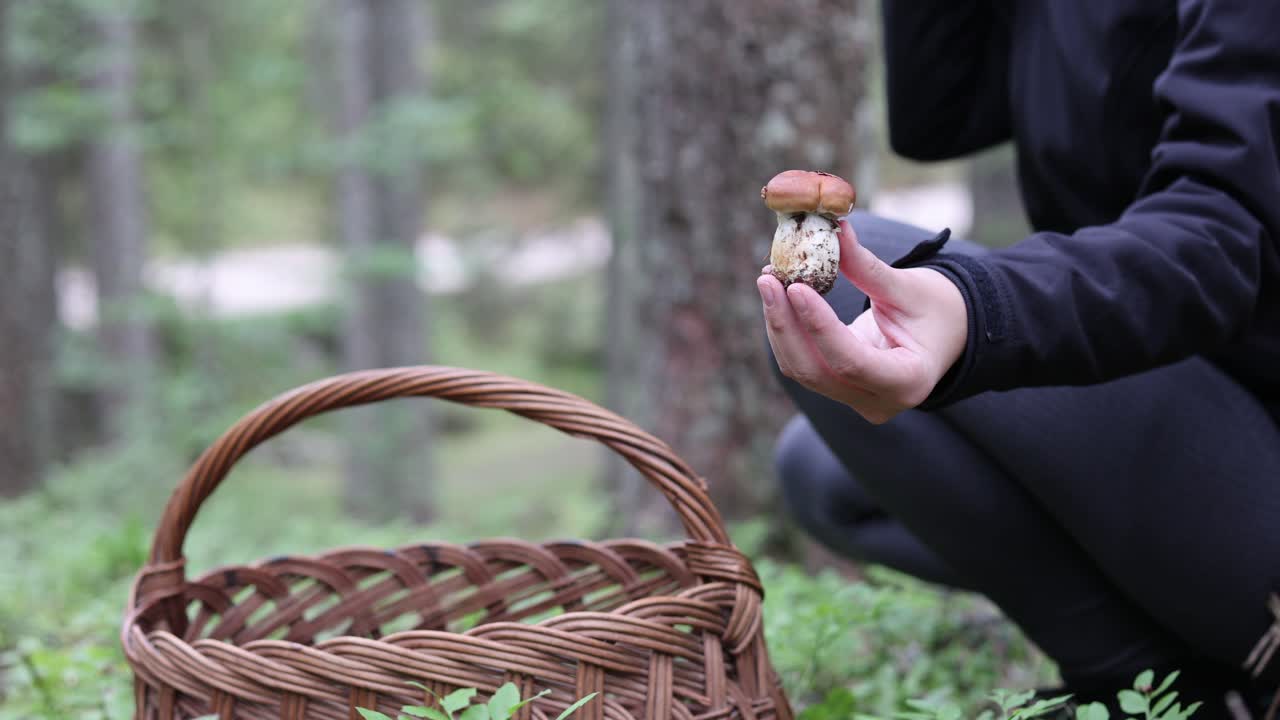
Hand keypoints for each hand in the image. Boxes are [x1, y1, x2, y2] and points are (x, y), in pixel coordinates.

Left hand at [758, 219, 967, 423]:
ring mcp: (857, 401)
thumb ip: (867, 267)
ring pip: (803, 370)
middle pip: (815, 372)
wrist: (949, 333)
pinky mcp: (841, 391)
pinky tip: (778, 298)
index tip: (796, 287)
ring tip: (769, 280)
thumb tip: (835, 230)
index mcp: (908, 380)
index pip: (850, 362)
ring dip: (780, 325)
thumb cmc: (938, 308)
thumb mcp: (909, 286)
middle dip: (786, 325)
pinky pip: (804, 364)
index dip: (818, 326)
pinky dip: (788, 331)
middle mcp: (879, 402)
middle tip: (768, 279)